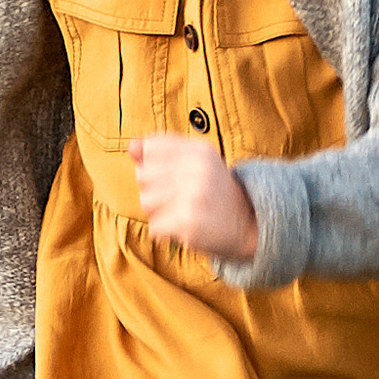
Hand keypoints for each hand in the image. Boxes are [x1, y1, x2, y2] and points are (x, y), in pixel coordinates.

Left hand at [128, 133, 260, 260]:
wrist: (247, 226)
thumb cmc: (213, 192)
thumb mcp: (194, 163)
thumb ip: (161, 152)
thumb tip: (132, 146)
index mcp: (198, 149)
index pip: (150, 147)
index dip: (153, 164)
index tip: (174, 176)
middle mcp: (197, 168)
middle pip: (143, 175)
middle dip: (154, 190)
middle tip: (179, 198)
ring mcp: (193, 195)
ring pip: (146, 202)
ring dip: (159, 213)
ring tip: (182, 213)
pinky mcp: (188, 222)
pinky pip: (154, 227)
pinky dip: (165, 232)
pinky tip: (184, 228)